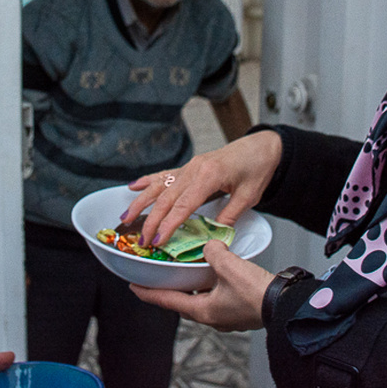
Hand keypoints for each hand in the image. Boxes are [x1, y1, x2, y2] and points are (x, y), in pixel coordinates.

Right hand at [123, 129, 282, 247]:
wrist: (261, 147)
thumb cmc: (256, 168)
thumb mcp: (248, 196)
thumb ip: (229, 216)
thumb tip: (213, 236)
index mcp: (209, 176)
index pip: (183, 205)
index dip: (168, 224)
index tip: (158, 240)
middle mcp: (195, 169)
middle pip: (166, 198)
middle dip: (151, 220)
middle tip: (142, 240)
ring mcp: (190, 166)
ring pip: (159, 185)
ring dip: (141, 201)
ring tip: (125, 216)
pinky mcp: (190, 166)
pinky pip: (165, 174)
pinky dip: (147, 180)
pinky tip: (133, 186)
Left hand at [130, 240, 274, 330]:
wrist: (285, 304)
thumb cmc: (256, 293)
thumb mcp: (228, 266)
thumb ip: (212, 252)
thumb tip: (210, 246)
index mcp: (203, 311)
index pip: (168, 301)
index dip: (149, 293)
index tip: (134, 287)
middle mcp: (212, 317)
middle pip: (183, 302)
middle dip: (170, 290)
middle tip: (159, 278)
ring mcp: (226, 316)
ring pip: (201, 300)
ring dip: (192, 287)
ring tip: (187, 272)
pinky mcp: (238, 311)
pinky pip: (216, 297)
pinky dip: (210, 286)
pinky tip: (216, 274)